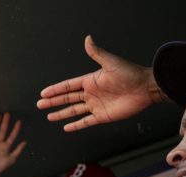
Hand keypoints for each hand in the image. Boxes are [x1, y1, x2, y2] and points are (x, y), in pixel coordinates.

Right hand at [36, 35, 161, 131]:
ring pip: (74, 111)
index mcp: (90, 81)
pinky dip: (76, 125)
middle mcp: (91, 93)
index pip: (68, 86)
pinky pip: (86, 122)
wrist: (145, 88)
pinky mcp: (103, 116)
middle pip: (67, 99)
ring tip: (49, 117)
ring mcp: (96, 105)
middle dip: (53, 102)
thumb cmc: (130, 74)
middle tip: (40, 104)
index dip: (55, 89)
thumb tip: (87, 39)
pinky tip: (66, 128)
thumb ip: (96, 53)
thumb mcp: (110, 62)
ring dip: (61, 113)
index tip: (44, 92)